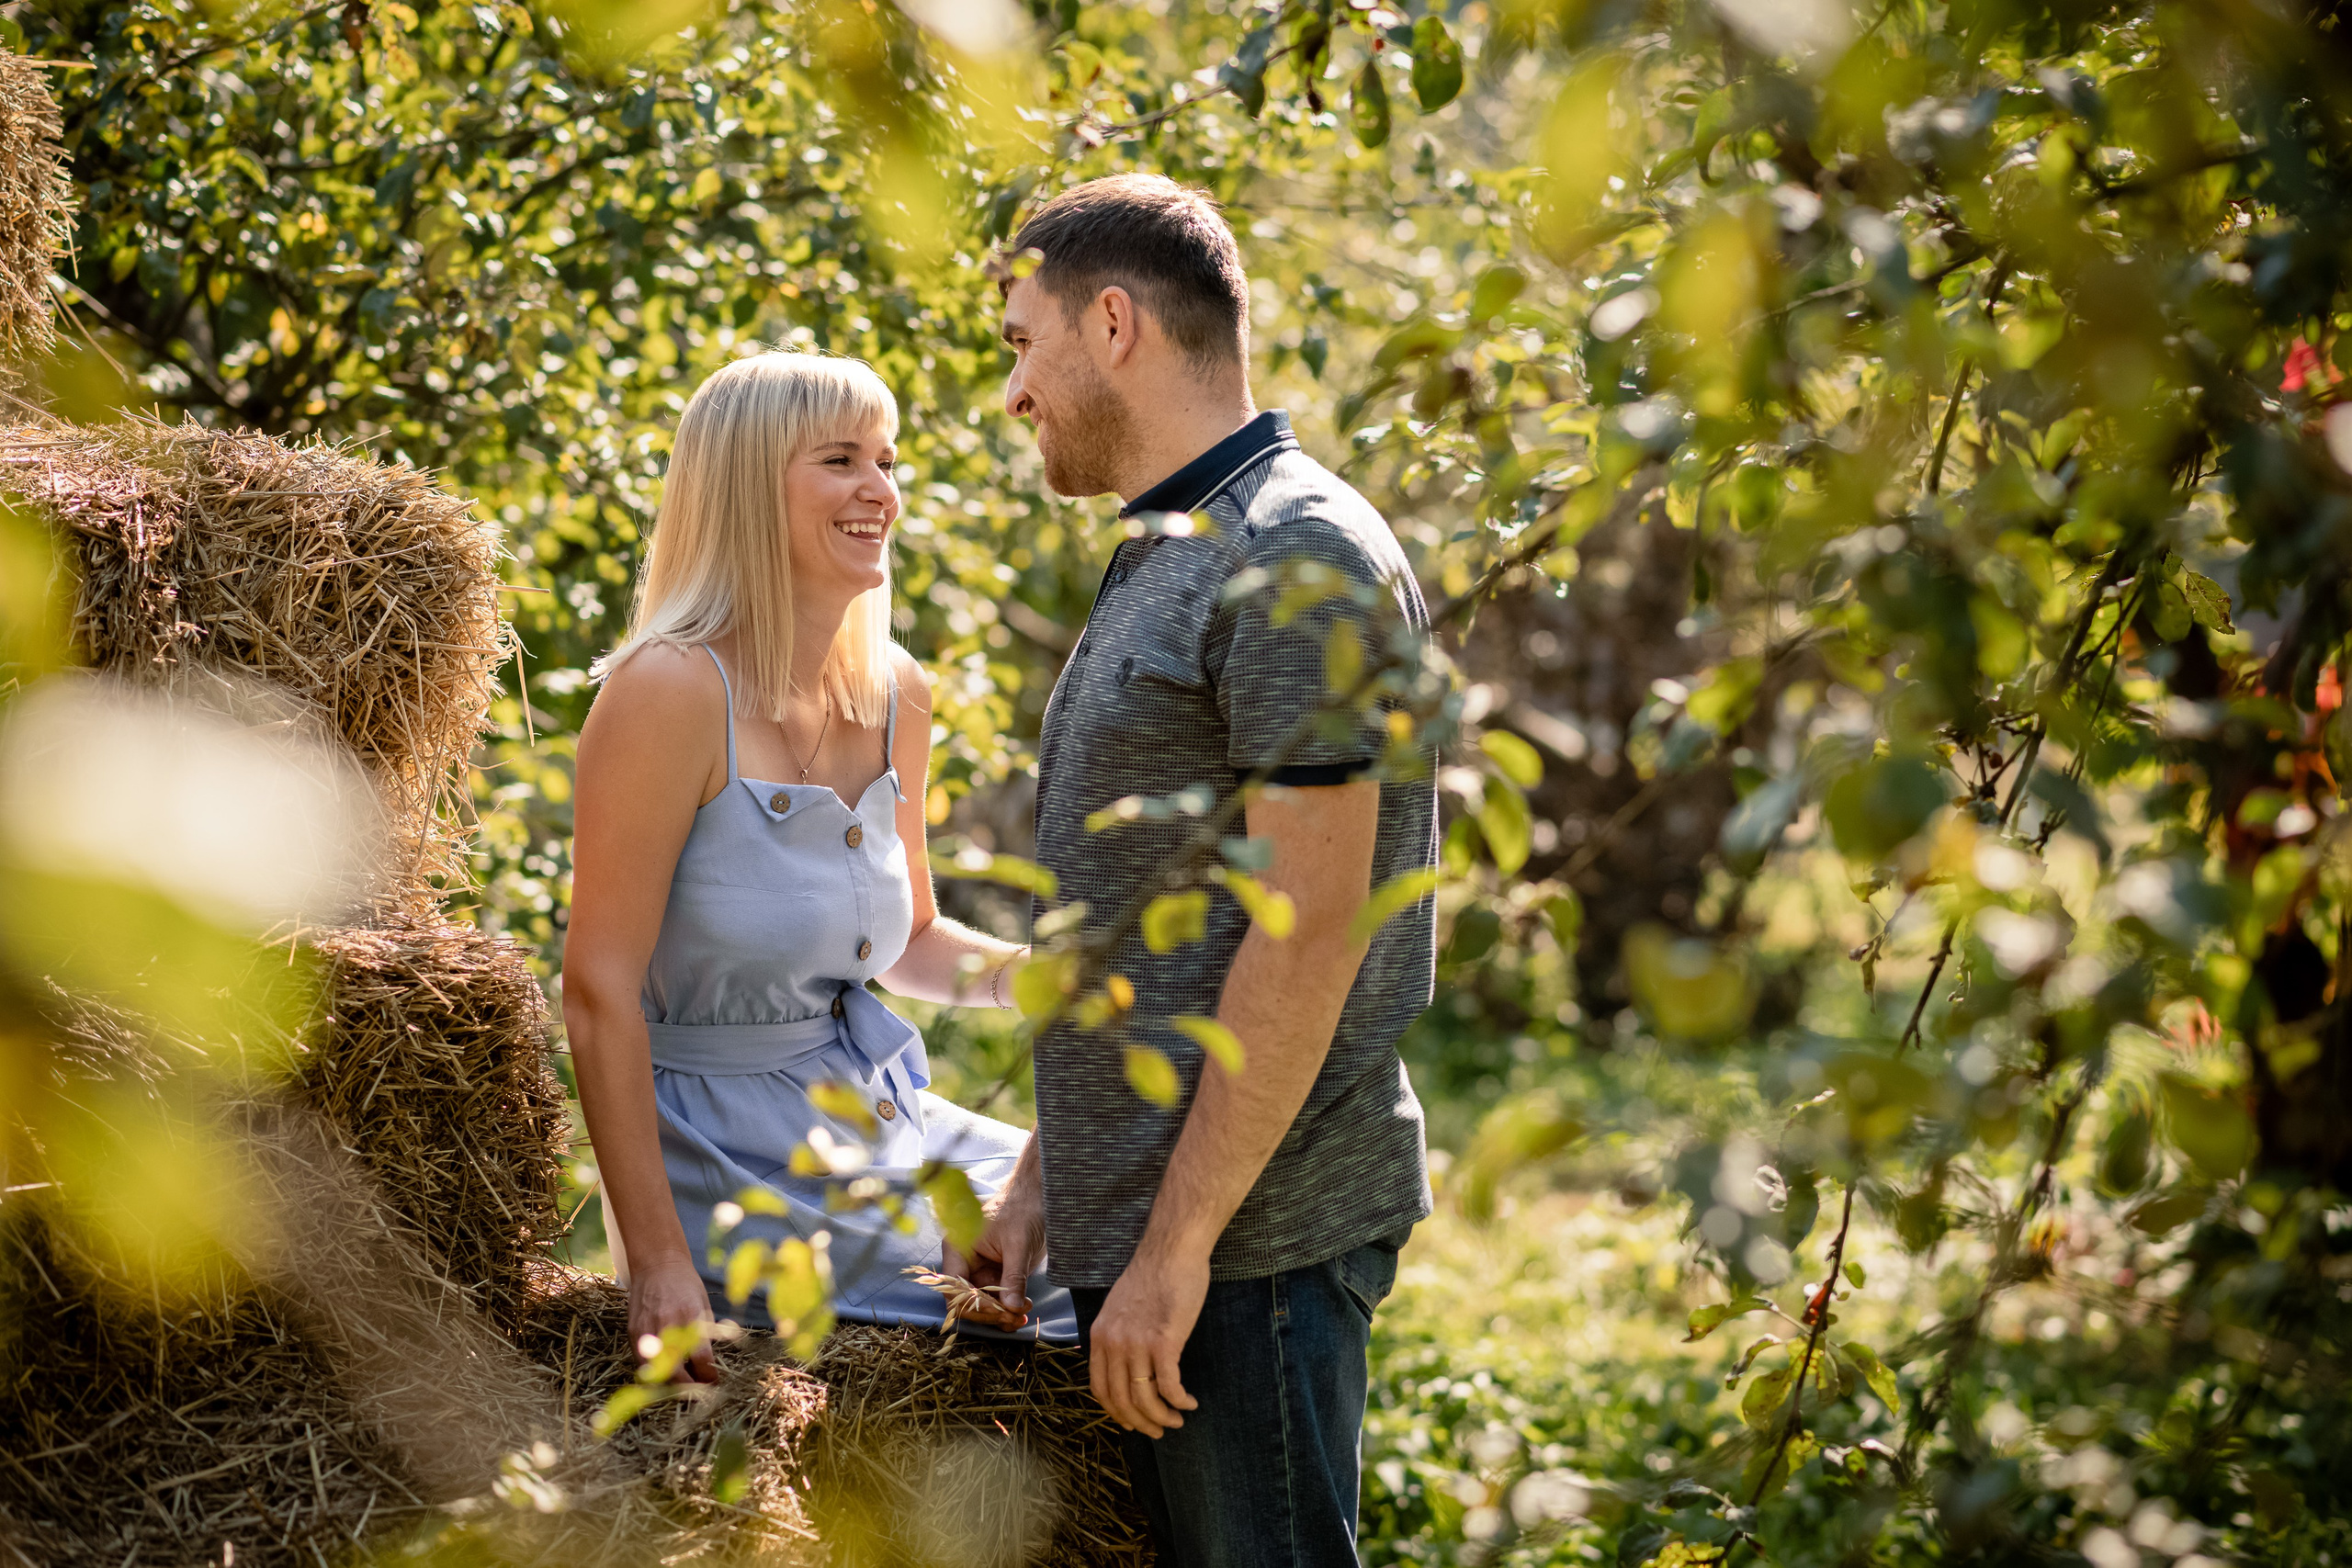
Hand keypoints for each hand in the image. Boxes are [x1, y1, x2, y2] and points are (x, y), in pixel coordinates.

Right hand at [627, 1255, 718, 1383]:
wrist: (657, 1264)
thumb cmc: (686, 1285)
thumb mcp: (703, 1307)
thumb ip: (704, 1337)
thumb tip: (708, 1367)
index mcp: (692, 1319)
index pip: (703, 1362)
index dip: (709, 1378)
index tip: (713, 1381)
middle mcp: (669, 1328)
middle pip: (677, 1374)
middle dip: (689, 1388)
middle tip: (697, 1390)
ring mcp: (648, 1331)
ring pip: (656, 1374)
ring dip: (669, 1384)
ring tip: (680, 1384)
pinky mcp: (633, 1333)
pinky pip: (642, 1363)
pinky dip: (653, 1371)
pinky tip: (663, 1369)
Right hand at [946, 1148, 1047, 1325]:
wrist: (1038, 1196)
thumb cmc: (1023, 1209)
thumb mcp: (1019, 1244)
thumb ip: (1013, 1276)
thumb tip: (1011, 1308)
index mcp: (958, 1247)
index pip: (954, 1287)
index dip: (973, 1304)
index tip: (999, 1311)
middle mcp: (964, 1261)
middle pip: (967, 1301)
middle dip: (990, 1313)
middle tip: (1014, 1318)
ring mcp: (979, 1269)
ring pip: (982, 1304)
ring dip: (1001, 1314)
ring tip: (1022, 1315)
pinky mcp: (995, 1274)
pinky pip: (996, 1299)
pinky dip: (1007, 1308)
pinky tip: (1021, 1312)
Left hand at [1088, 1247, 1207, 1437]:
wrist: (1171, 1251)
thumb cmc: (1153, 1276)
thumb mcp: (1120, 1307)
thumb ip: (1118, 1336)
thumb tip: (1128, 1366)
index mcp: (1100, 1335)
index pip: (1100, 1388)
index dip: (1116, 1412)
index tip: (1132, 1421)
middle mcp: (1114, 1343)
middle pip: (1121, 1400)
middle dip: (1140, 1422)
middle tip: (1157, 1431)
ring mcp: (1138, 1343)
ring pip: (1145, 1399)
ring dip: (1162, 1417)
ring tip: (1176, 1421)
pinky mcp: (1164, 1342)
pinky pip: (1170, 1386)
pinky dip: (1180, 1401)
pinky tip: (1189, 1403)